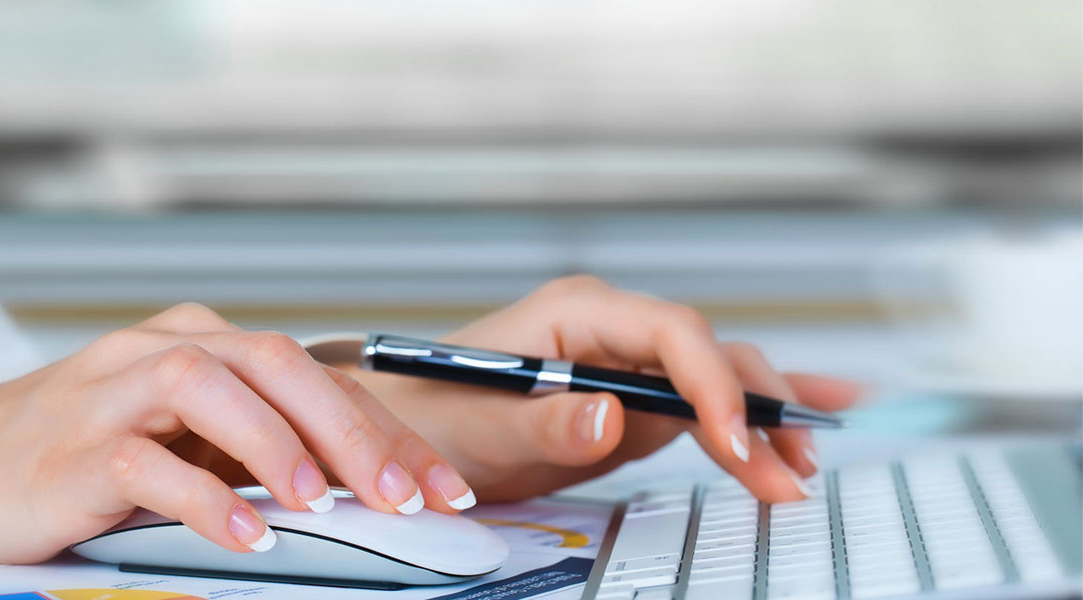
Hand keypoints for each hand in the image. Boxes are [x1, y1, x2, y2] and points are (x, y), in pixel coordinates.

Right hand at [0, 304, 473, 562]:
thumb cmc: (99, 449)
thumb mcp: (197, 439)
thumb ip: (267, 445)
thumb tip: (368, 484)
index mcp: (211, 344)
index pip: (319, 377)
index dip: (388, 431)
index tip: (442, 488)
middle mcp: (168, 351)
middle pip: (275, 364)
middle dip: (351, 432)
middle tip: (405, 497)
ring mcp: (115, 392)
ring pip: (208, 389)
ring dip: (277, 445)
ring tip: (326, 502)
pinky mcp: (74, 447)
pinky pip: (144, 463)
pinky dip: (204, 498)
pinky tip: (248, 534)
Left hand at [347, 276, 858, 503]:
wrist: (411, 430)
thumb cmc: (433, 412)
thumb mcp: (482, 424)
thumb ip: (547, 420)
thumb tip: (615, 415)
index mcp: (577, 312)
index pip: (672, 331)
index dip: (712, 383)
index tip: (734, 439)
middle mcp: (611, 329)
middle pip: (708, 354)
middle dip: (755, 408)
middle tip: (791, 467)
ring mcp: (626, 365)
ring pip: (716, 381)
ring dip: (762, 423)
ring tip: (802, 468)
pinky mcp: (631, 402)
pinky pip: (701, 408)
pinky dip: (749, 420)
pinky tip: (802, 422)